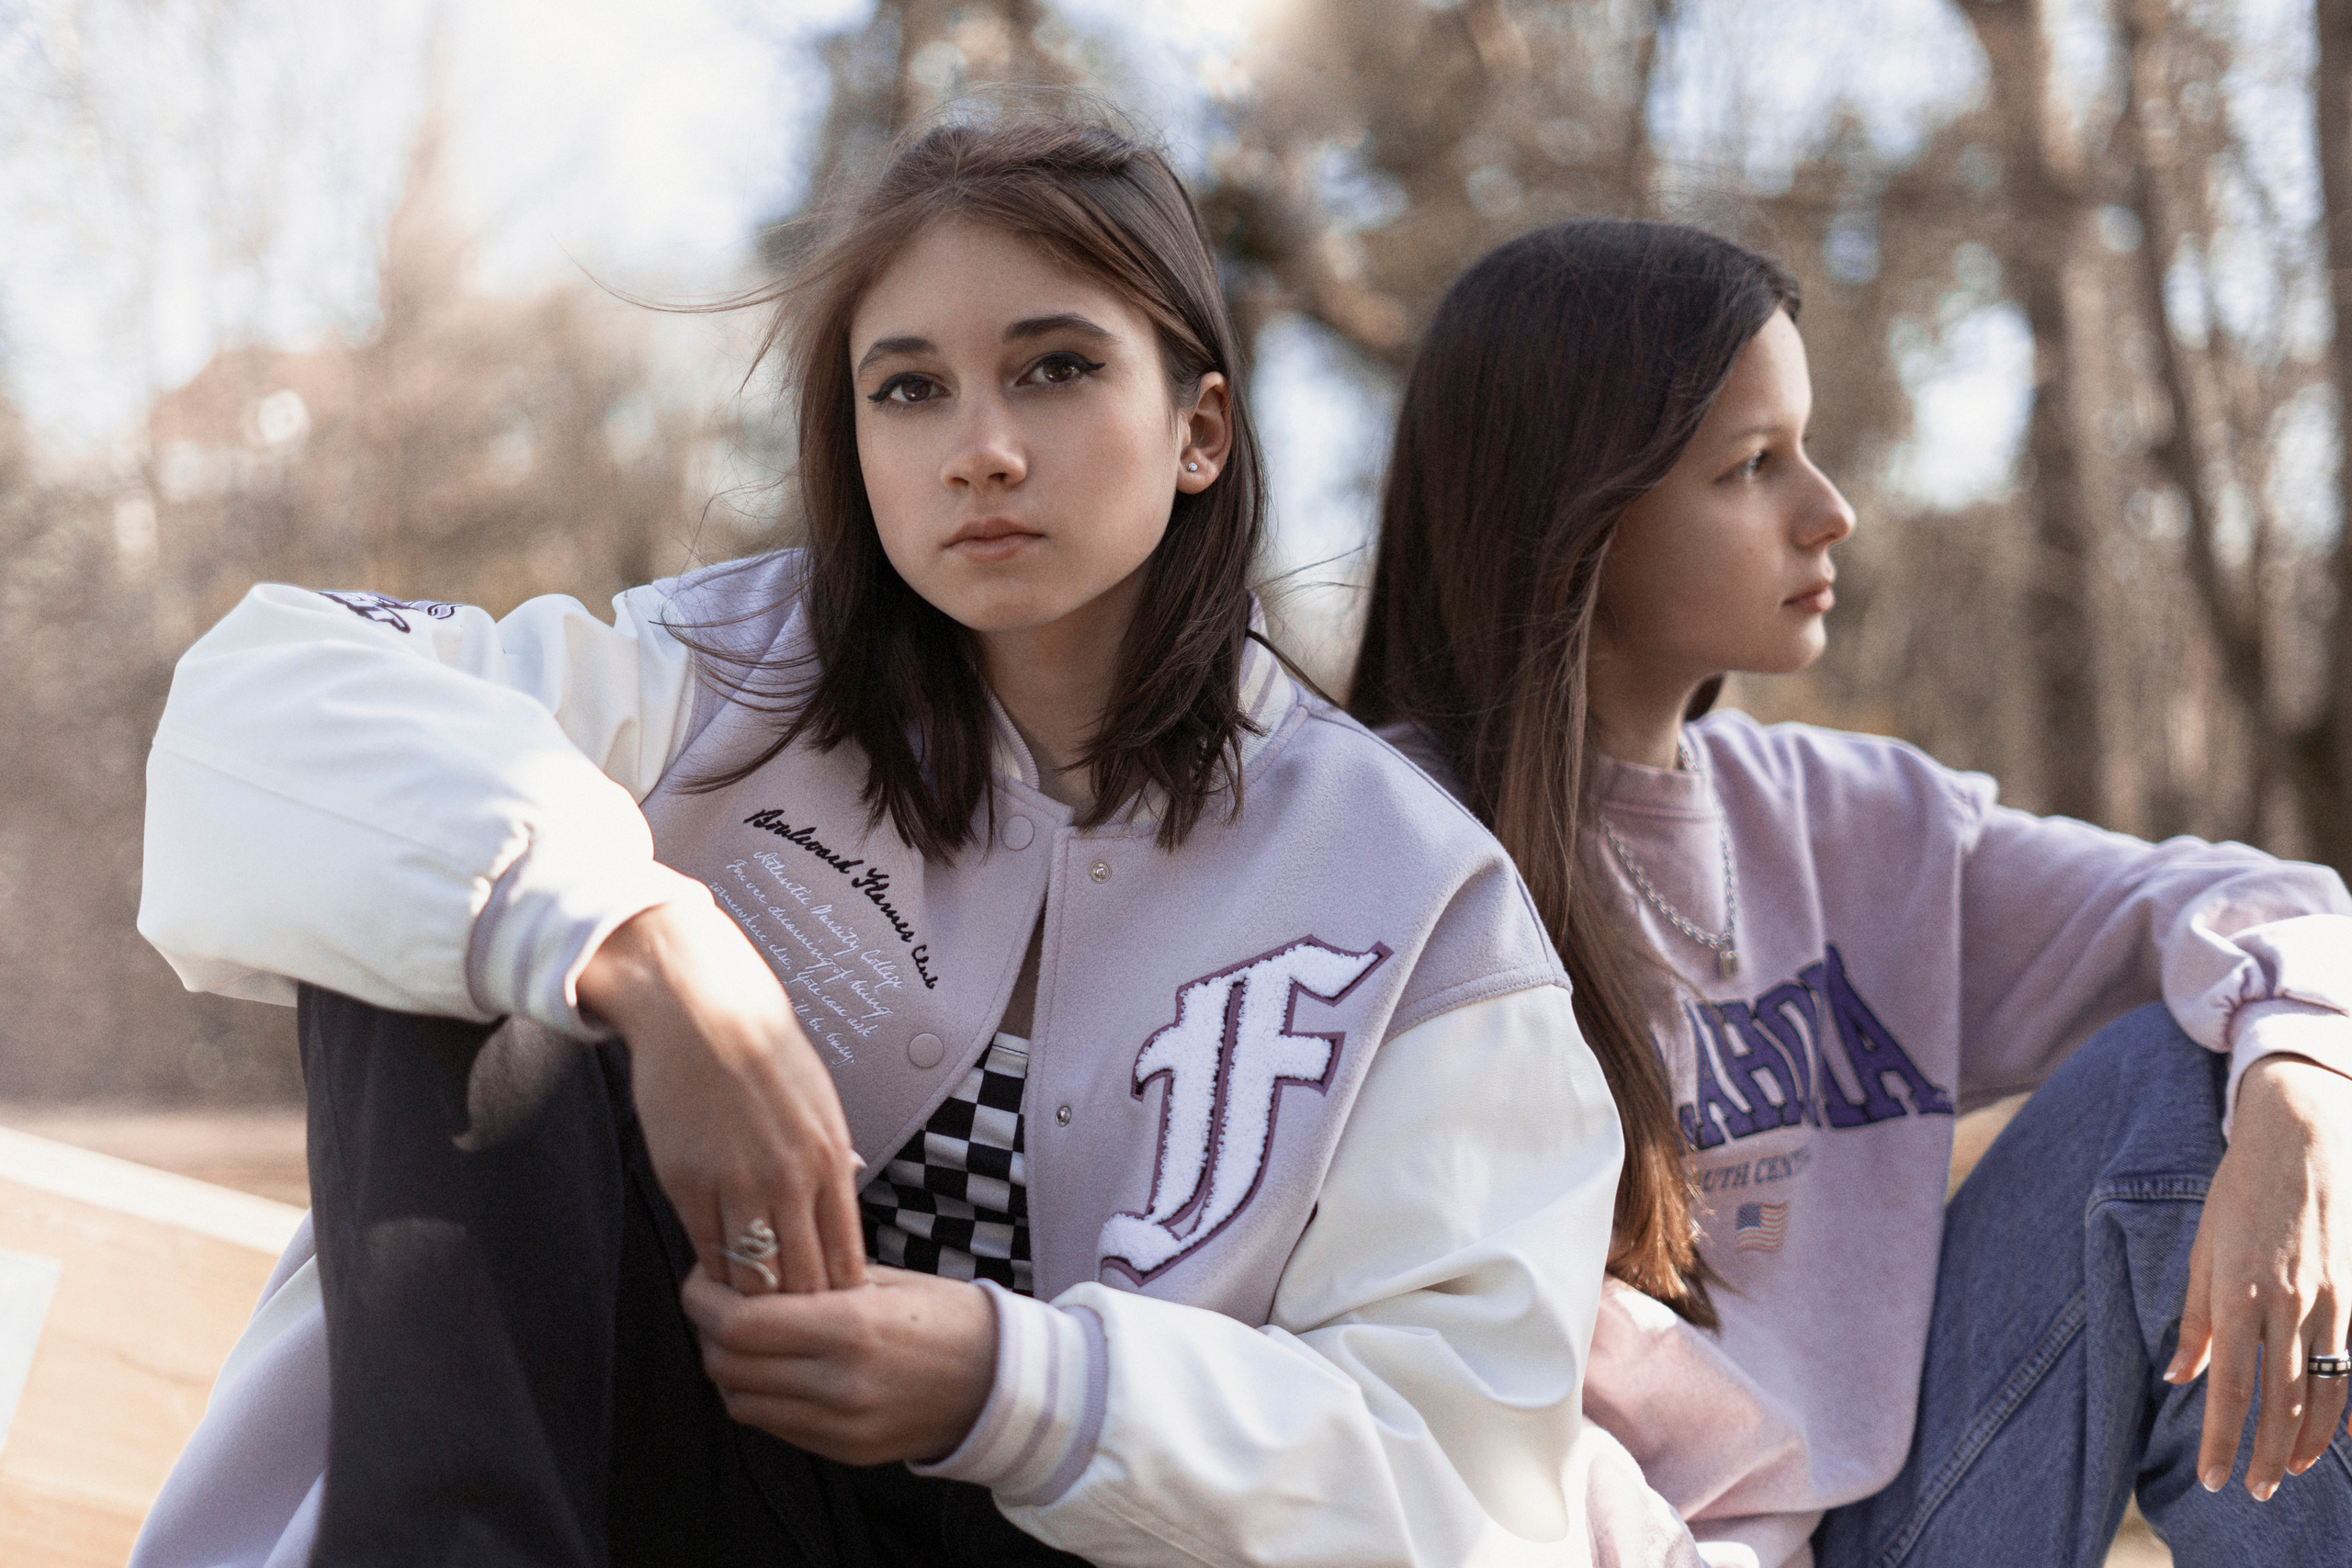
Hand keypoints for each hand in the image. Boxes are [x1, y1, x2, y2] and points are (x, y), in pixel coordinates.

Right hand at [578, 900, 865, 1294]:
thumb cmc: (766, 1051)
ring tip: (753, 1315)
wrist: (700, 1009)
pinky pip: (704, 1251)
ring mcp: (735, 1183)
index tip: (834, 1319)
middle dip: (799, 1315)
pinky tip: (717, 1277)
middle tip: (791, 1334)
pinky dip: (713, 1272)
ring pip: (750, 1280)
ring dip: (751, 1301)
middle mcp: (788, 1178)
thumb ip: (832, 1157)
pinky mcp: (685, 1182)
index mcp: (830, 1159)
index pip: (844, 1260)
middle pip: (802, 1284)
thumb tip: (850, 1191)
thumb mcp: (821, 1102)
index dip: (839, 1301)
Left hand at [682, 1264, 996, 1464]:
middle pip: (727, 1365)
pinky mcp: (844, 1452)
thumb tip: (753, 1267)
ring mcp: (840, 1426)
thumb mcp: (888, 1281)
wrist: (1003, 1383)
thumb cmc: (948, 1317)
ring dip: (727, 1367)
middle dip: (706, 1330)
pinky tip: (773, 1368)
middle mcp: (839, 1383)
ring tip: (742, 1337)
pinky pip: (774, 1426)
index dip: (703, 1299)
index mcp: (851, 1328)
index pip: (740, 1323)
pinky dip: (758, 1395)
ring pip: (741, 1402)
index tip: (701, 1278)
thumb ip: (818, 1278)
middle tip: (714, 1302)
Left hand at [2168, 1054, 2351, 1497]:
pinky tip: (2331, 1439)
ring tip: (2287, 1475)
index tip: (2214, 1478)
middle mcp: (2288, 1304)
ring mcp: (2329, 1302)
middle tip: (2253, 1494)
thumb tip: (2180, 1377)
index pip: (2232, 1387)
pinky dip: (2341, 1409)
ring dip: (2305, 1442)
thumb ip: (2195, 1318)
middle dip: (2265, 1454)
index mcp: (2239, 1292)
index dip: (2223, 1439)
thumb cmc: (2239, 1194)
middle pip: (2281, 1401)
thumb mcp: (2203, 1248)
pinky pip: (2351, 1367)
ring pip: (2322, 1392)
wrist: (2302, 1142)